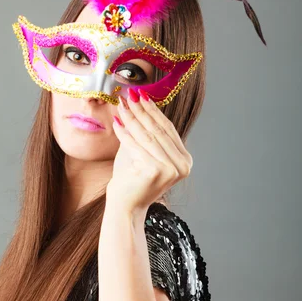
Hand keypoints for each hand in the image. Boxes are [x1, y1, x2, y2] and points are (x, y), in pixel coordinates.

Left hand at [107, 88, 192, 212]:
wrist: (124, 206)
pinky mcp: (156, 171)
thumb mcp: (141, 150)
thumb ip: (144, 130)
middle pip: (158, 131)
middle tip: (129, 94)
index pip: (168, 129)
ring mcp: (171, 169)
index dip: (153, 110)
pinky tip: (116, 122)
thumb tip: (137, 99)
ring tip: (121, 105)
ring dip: (132, 118)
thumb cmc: (132, 179)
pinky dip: (125, 133)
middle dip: (142, 110)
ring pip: (147, 136)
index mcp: (185, 160)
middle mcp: (183, 166)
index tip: (141, 94)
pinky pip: (137, 146)